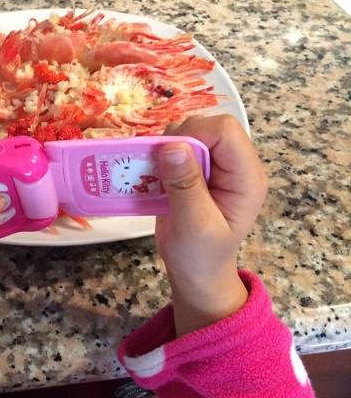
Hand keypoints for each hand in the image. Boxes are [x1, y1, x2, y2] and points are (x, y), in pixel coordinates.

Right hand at [155, 115, 267, 335]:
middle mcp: (234, 165)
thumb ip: (186, 185)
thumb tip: (173, 146)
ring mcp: (214, 166)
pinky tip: (151, 173)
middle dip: (177, 140)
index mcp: (246, 177)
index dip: (195, 134)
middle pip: (206, 126)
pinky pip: (176, 146)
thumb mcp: (194, 225)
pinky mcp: (195, 169)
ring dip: (165, 147)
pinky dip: (159, 154)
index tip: (169, 156)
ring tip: (154, 173)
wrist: (195, 272)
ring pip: (188, 132)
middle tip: (158, 167)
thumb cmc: (200, 255)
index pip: (225, 131)